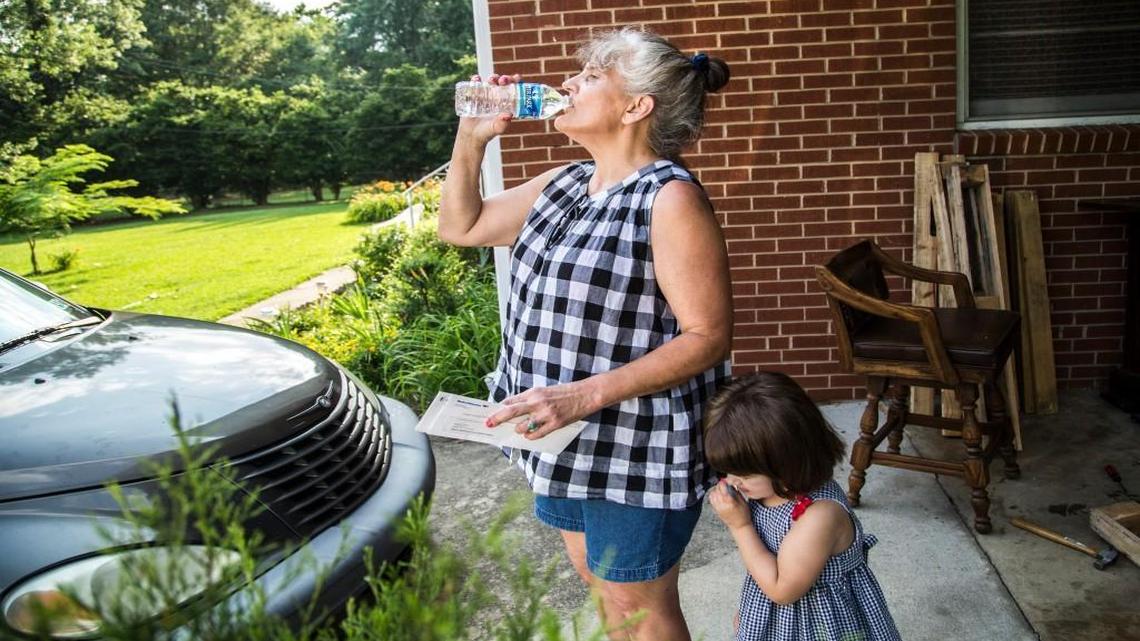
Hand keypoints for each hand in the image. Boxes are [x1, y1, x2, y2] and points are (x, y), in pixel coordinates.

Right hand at [457, 73, 518, 146]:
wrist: (471, 135)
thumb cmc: (487, 132)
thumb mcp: (496, 129)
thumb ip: (502, 124)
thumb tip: (509, 115)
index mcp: (506, 102)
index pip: (514, 88)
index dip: (516, 81)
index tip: (516, 78)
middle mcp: (497, 96)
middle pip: (503, 82)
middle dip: (505, 78)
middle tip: (503, 80)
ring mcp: (485, 94)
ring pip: (491, 81)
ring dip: (493, 77)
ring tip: (491, 80)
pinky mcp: (474, 94)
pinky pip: (475, 84)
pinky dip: (476, 79)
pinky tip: (476, 79)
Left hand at [485, 381, 599, 439]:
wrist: (585, 394)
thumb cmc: (564, 393)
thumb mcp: (544, 391)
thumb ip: (529, 399)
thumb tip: (512, 407)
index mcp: (534, 392)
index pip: (511, 401)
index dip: (500, 408)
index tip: (491, 414)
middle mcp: (538, 402)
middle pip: (511, 411)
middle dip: (497, 418)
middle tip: (488, 424)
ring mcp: (546, 414)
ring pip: (523, 426)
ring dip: (518, 430)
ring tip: (519, 429)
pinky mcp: (555, 423)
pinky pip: (536, 434)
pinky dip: (530, 436)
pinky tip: (529, 435)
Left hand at [709, 479, 750, 529]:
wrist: (740, 526)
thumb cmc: (744, 514)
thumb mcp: (743, 501)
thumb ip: (736, 492)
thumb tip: (730, 484)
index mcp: (730, 502)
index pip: (722, 488)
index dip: (723, 482)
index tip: (725, 480)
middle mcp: (722, 505)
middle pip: (717, 490)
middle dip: (719, 485)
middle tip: (724, 484)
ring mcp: (718, 508)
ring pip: (712, 494)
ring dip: (716, 490)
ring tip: (721, 489)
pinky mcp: (716, 510)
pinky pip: (711, 500)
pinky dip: (713, 495)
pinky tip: (718, 494)